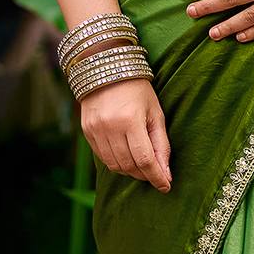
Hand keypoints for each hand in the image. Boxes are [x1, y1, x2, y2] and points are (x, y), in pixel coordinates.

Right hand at [79, 75, 171, 191]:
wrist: (106, 67)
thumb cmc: (138, 90)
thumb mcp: (155, 113)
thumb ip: (161, 144)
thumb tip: (166, 174)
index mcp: (130, 120)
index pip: (145, 159)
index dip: (156, 177)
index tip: (166, 187)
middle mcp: (109, 127)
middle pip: (129, 165)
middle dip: (144, 175)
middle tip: (155, 174)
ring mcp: (95, 130)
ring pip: (114, 165)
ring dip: (130, 171)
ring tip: (141, 166)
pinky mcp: (86, 131)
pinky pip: (102, 157)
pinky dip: (116, 163)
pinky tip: (126, 157)